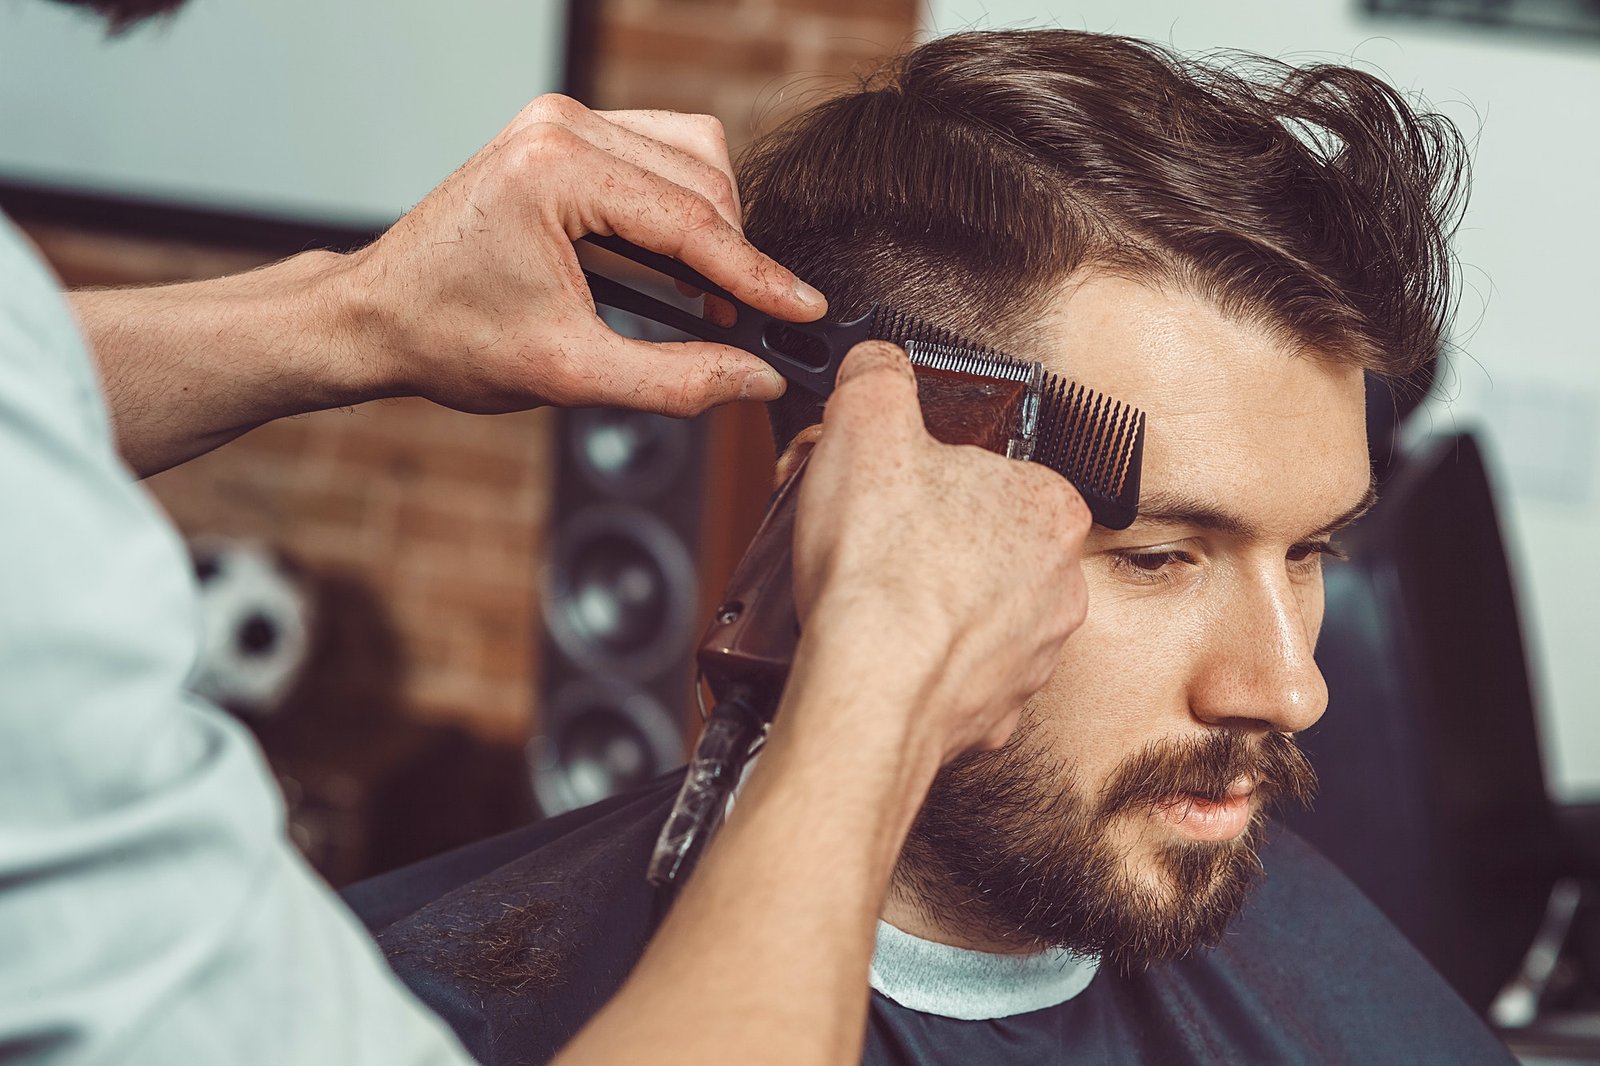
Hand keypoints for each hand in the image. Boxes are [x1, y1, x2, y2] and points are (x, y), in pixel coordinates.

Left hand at [336, 95, 825, 417]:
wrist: (379, 316)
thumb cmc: (450, 337)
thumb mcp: (570, 373)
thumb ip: (675, 380)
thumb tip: (755, 378)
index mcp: (558, 172)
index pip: (692, 221)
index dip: (759, 276)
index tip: (806, 310)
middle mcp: (561, 128)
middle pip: (704, 178)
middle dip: (735, 254)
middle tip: (746, 324)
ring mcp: (560, 123)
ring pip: (691, 156)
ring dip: (713, 225)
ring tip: (710, 297)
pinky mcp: (560, 135)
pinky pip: (658, 153)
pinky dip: (681, 207)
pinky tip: (676, 264)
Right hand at [787, 342, 1091, 764]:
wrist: (871, 690)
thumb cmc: (882, 570)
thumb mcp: (864, 420)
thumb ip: (879, 375)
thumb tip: (879, 365)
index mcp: (1050, 509)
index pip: (997, 471)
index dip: (931, 474)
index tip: (895, 489)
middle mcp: (1060, 586)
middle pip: (985, 544)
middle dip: (929, 540)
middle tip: (874, 541)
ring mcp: (1031, 656)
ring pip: (974, 614)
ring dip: (927, 604)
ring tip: (873, 599)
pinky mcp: (995, 712)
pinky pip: (955, 675)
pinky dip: (919, 665)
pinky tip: (883, 652)